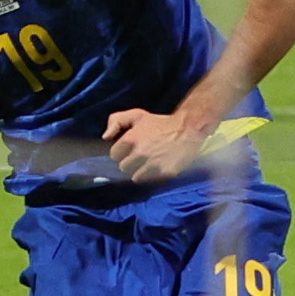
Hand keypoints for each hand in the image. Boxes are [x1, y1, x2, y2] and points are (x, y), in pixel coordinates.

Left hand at [99, 103, 219, 180]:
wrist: (189, 128)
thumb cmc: (161, 122)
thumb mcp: (137, 115)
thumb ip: (116, 121)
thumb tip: (105, 137)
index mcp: (130, 140)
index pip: (114, 155)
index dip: (121, 152)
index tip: (129, 150)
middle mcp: (139, 154)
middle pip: (123, 167)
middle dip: (129, 162)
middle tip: (140, 156)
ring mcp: (152, 165)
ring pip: (135, 177)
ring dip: (140, 171)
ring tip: (149, 163)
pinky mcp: (164, 174)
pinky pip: (150, 181)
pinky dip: (152, 176)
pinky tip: (158, 167)